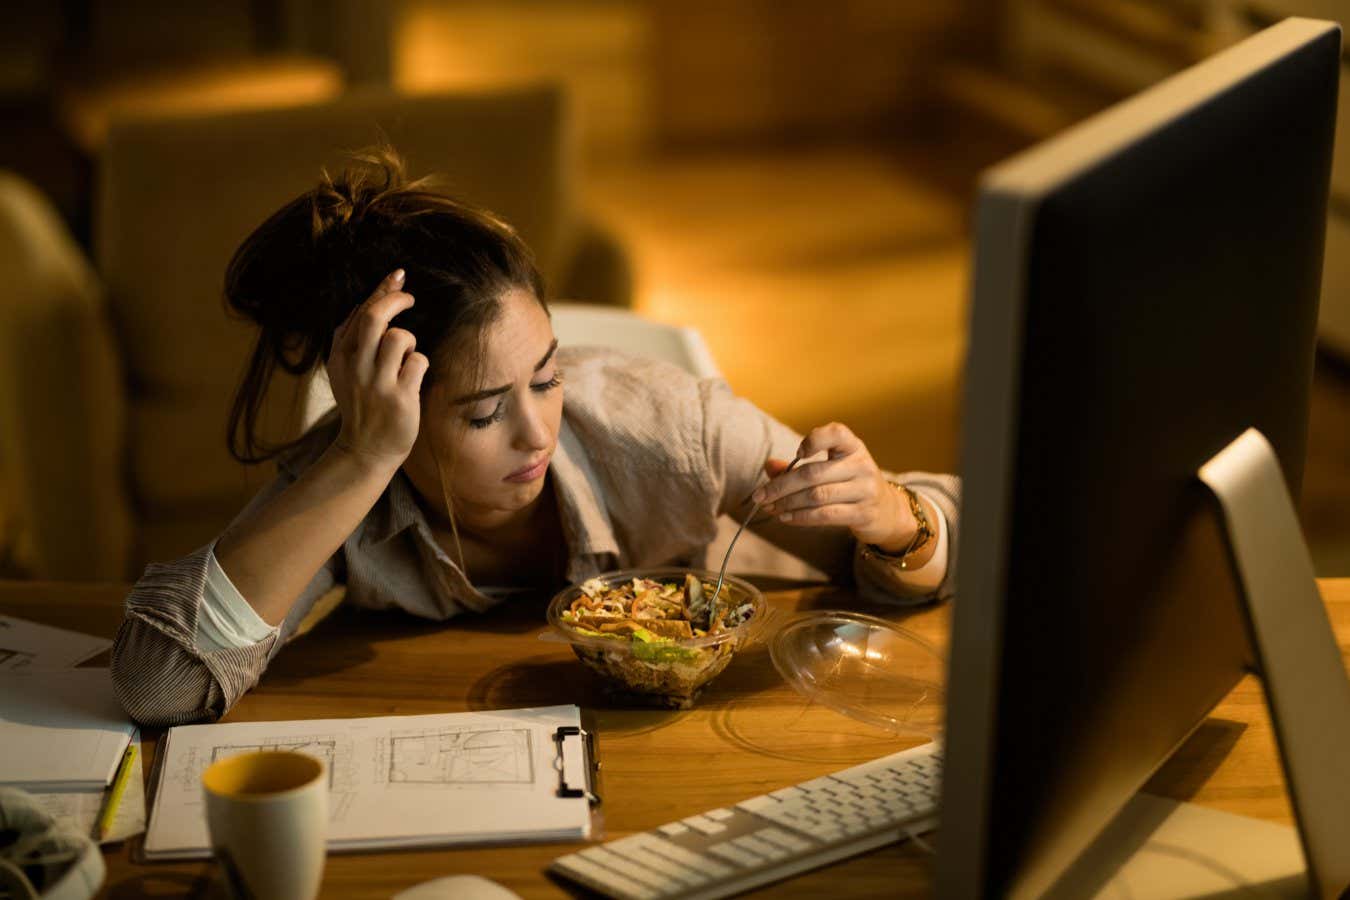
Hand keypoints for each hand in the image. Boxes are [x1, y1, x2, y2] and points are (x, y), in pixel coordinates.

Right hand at [326, 269, 428, 471]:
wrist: (366, 449)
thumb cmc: (363, 405)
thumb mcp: (345, 372)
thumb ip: (351, 340)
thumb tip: (368, 302)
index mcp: (341, 356)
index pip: (360, 312)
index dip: (381, 290)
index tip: (398, 276)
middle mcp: (355, 366)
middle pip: (375, 317)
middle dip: (396, 299)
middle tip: (410, 298)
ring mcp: (377, 382)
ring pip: (399, 337)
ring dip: (409, 342)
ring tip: (405, 358)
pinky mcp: (400, 396)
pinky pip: (418, 361)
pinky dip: (420, 364)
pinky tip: (412, 378)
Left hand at [751, 422, 918, 550]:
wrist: (886, 510)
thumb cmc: (848, 483)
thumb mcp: (830, 468)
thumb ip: (798, 466)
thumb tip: (768, 466)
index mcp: (853, 447)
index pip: (837, 433)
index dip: (815, 439)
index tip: (798, 453)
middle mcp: (861, 465)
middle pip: (813, 473)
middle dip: (781, 486)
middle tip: (759, 495)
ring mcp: (865, 490)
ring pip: (817, 496)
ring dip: (788, 503)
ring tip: (770, 508)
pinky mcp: (864, 513)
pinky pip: (826, 515)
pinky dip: (801, 517)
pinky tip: (785, 518)